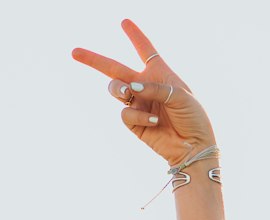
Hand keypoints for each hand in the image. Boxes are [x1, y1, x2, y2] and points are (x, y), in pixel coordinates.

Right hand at [72, 18, 215, 166]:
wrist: (194, 147)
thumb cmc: (193, 117)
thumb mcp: (179, 95)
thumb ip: (154, 87)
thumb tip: (130, 88)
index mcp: (159, 73)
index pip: (145, 50)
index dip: (135, 35)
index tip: (125, 22)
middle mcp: (145, 86)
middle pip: (115, 68)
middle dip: (94, 60)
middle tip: (75, 52)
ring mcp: (138, 104)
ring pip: (115, 89)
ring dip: (118, 88)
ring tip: (127, 92)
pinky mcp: (135, 124)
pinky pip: (127, 113)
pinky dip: (139, 115)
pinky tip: (155, 121)